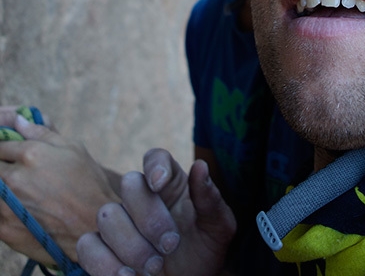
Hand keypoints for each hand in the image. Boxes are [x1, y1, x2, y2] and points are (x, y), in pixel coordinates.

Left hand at [0, 112, 119, 261]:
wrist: (94, 229)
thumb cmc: (88, 184)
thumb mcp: (73, 149)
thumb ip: (42, 133)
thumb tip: (19, 121)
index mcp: (31, 154)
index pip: (1, 144)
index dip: (4, 147)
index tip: (10, 153)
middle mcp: (14, 177)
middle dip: (3, 167)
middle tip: (18, 174)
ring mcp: (6, 205)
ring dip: (2, 188)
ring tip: (23, 192)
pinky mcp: (3, 229)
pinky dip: (2, 208)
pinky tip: (20, 209)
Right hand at [77, 156, 236, 275]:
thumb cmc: (205, 250)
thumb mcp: (218, 227)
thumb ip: (210, 199)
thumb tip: (200, 166)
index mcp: (170, 183)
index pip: (156, 158)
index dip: (154, 165)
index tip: (159, 183)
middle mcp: (141, 197)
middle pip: (130, 183)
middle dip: (148, 216)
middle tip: (170, 245)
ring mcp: (119, 222)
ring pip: (107, 215)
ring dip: (131, 245)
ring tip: (153, 268)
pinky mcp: (101, 249)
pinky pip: (87, 246)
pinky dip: (105, 263)